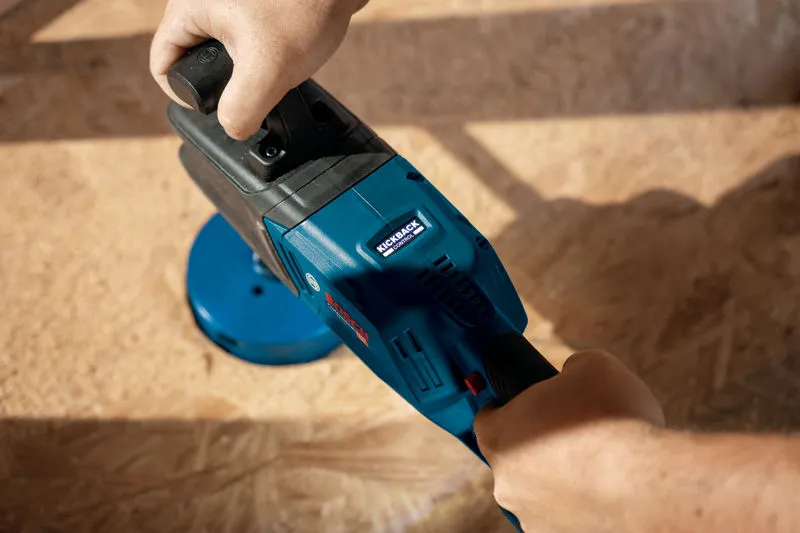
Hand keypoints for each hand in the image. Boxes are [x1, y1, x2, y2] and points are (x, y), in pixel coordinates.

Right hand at [150, 0, 366, 139]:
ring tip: (275, 71)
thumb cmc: (303, 7)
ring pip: (225, 54)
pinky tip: (289, 58)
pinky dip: (267, 56)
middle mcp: (203, 3)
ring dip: (248, 72)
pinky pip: (250, 42)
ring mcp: (231, 4)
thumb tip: (231, 128)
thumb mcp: (267, 70)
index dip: (184, 97)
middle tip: (254, 89)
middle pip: (194, 61)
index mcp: (188, 9)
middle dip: (223, 84)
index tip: (218, 108)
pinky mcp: (259, 7)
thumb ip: (240, 108)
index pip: (162, 65)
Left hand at [474, 350, 664, 531]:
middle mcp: (505, 484)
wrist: (648, 484)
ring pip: (540, 493)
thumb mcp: (590, 365)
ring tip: (601, 466)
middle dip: (540, 445)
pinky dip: (583, 507)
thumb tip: (572, 377)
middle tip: (576, 432)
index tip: (531, 405)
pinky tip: (610, 493)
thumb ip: (569, 370)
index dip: (509, 408)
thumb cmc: (612, 418)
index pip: (487, 418)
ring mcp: (532, 518)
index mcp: (498, 436)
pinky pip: (566, 518)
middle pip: (516, 458)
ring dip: (562, 481)